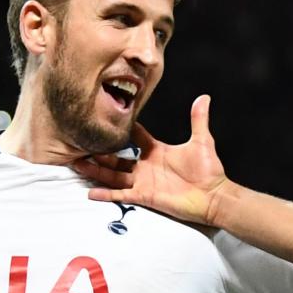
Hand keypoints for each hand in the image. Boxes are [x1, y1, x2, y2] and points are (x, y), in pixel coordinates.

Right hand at [78, 93, 231, 224]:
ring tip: (78, 163)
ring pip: (114, 175)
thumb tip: (204, 97)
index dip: (123, 128)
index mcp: (156, 151)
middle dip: (100, 151)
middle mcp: (146, 166)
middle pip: (117, 157)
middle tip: (82, 142)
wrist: (213, 196)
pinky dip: (106, 194)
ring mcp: (143, 181)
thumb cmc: (209, 170)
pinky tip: (90, 192)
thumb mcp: (202, 141)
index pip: (135, 136)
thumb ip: (198, 119)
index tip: (106, 115)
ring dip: (96, 169)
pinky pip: (121, 194)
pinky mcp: (144, 196)